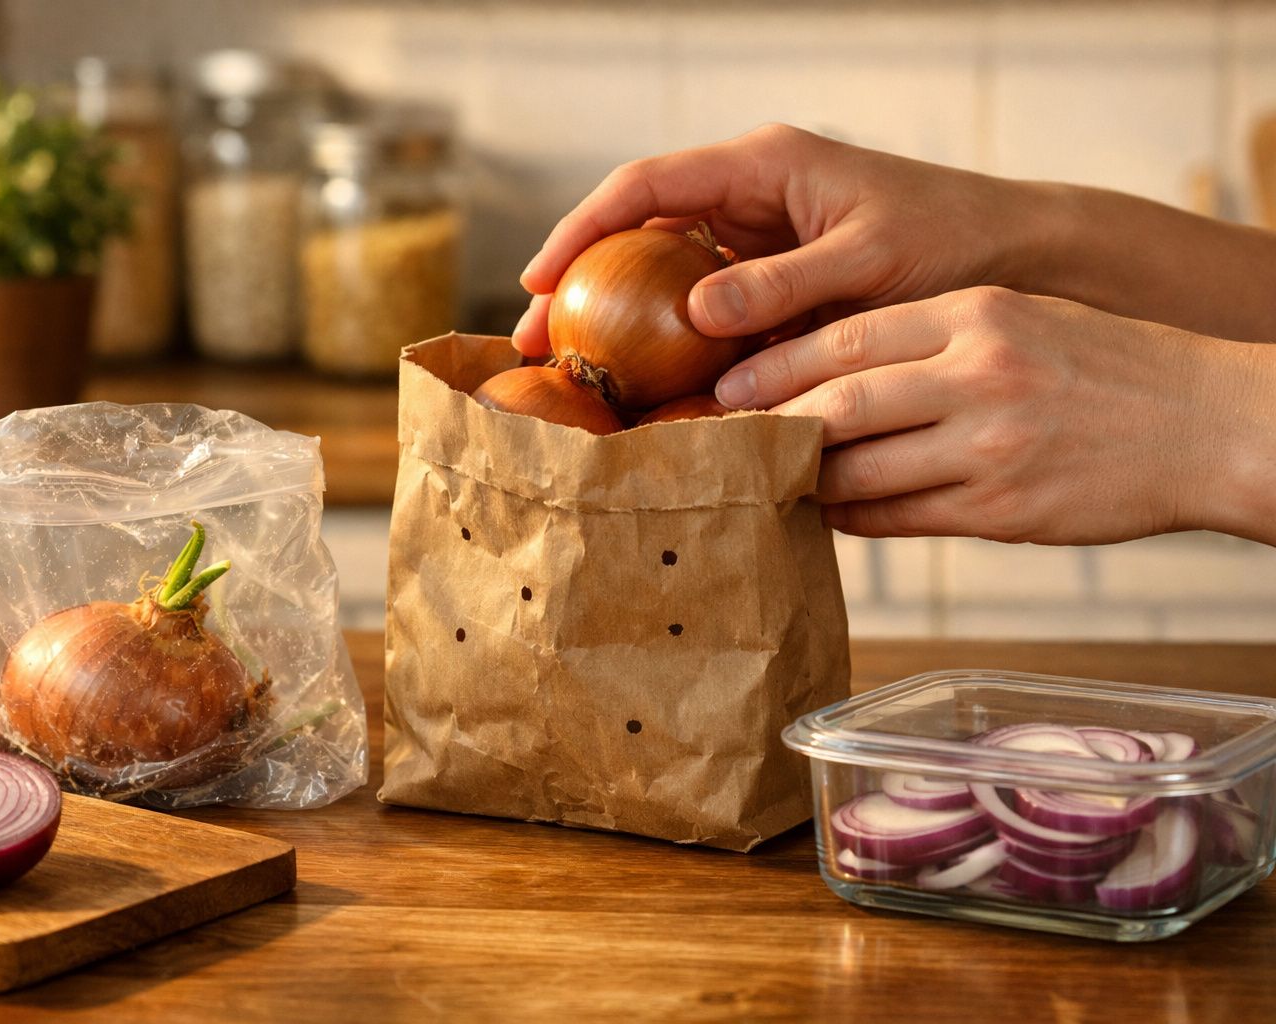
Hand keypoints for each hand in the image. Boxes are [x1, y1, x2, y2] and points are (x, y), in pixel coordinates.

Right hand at [513, 124, 1275, 357]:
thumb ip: (783, 284)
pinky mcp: (775, 290)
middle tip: (531, 345)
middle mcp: (749, 200)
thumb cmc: (952, 238)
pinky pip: (706, 319)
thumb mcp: (868, 258)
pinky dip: (673, 354)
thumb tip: (695, 313)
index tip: (538, 279)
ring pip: (662, 280)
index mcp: (764, 165)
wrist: (1015, 259)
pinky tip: (650, 396)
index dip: (583, 229)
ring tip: (572, 378)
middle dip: (578, 285)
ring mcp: (758, 246)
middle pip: (637, 235)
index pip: (647, 186)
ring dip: (617, 325)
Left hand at [718, 286, 1275, 545]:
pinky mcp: (1001, 508)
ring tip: (771, 481)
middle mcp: (978, 375)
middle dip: (772, 425)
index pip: (849, 336)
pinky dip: (856, 519)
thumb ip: (930, 340)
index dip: (778, 365)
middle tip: (726, 440)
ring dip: (808, 480)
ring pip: (862, 469)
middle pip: (841, 403)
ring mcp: (990, 445)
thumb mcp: (1018, 320)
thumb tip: (833, 378)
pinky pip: (900, 518)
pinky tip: (832, 514)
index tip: (729, 385)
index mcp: (976, 315)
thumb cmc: (1102, 367)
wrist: (1204, 424)